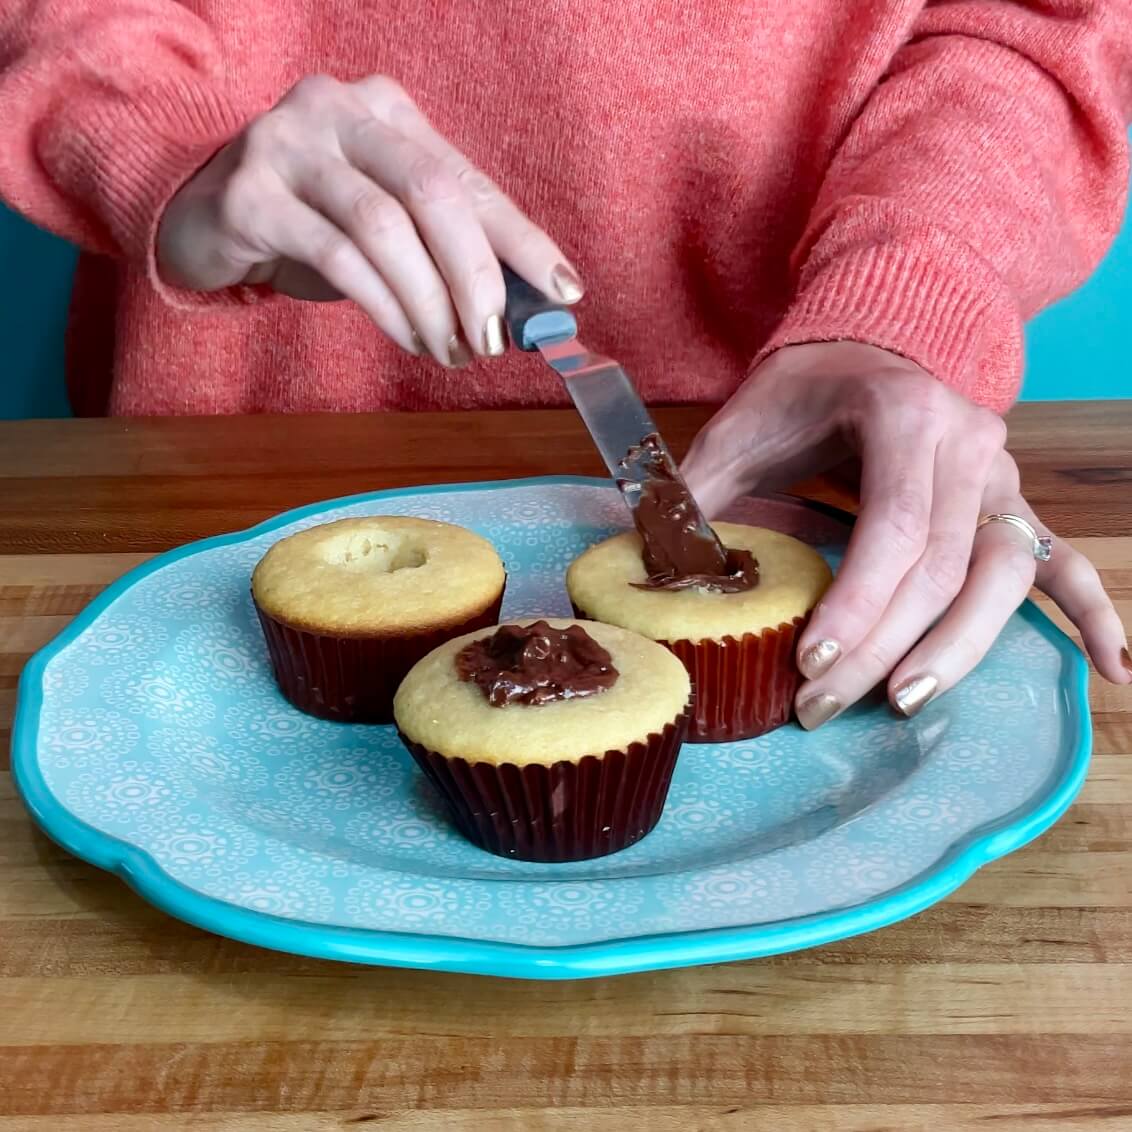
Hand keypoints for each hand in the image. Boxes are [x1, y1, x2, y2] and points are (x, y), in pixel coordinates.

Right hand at [157, 74, 582, 365]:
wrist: (199, 216)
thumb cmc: (309, 223)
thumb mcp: (382, 223)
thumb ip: (441, 246)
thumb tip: (516, 308)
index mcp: (387, 110)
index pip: (469, 178)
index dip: (522, 239)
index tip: (565, 291)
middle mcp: (340, 110)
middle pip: (432, 192)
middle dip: (476, 276)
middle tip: (496, 339)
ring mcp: (290, 145)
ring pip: (385, 228)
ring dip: (430, 302)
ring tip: (451, 352)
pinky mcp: (250, 194)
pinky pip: (338, 257)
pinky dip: (385, 307)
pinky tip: (408, 339)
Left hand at [682, 341, 1130, 727]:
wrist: (881, 326)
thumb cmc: (810, 378)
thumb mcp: (748, 419)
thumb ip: (700, 484)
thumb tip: (649, 554)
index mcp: (905, 416)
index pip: (894, 529)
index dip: (857, 604)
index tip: (809, 662)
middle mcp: (970, 445)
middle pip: (941, 568)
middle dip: (882, 647)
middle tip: (822, 706)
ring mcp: (1001, 475)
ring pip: (1003, 576)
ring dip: (962, 649)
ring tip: (905, 703)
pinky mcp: (1012, 501)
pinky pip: (1063, 560)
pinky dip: (1093, 612)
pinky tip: (1116, 667)